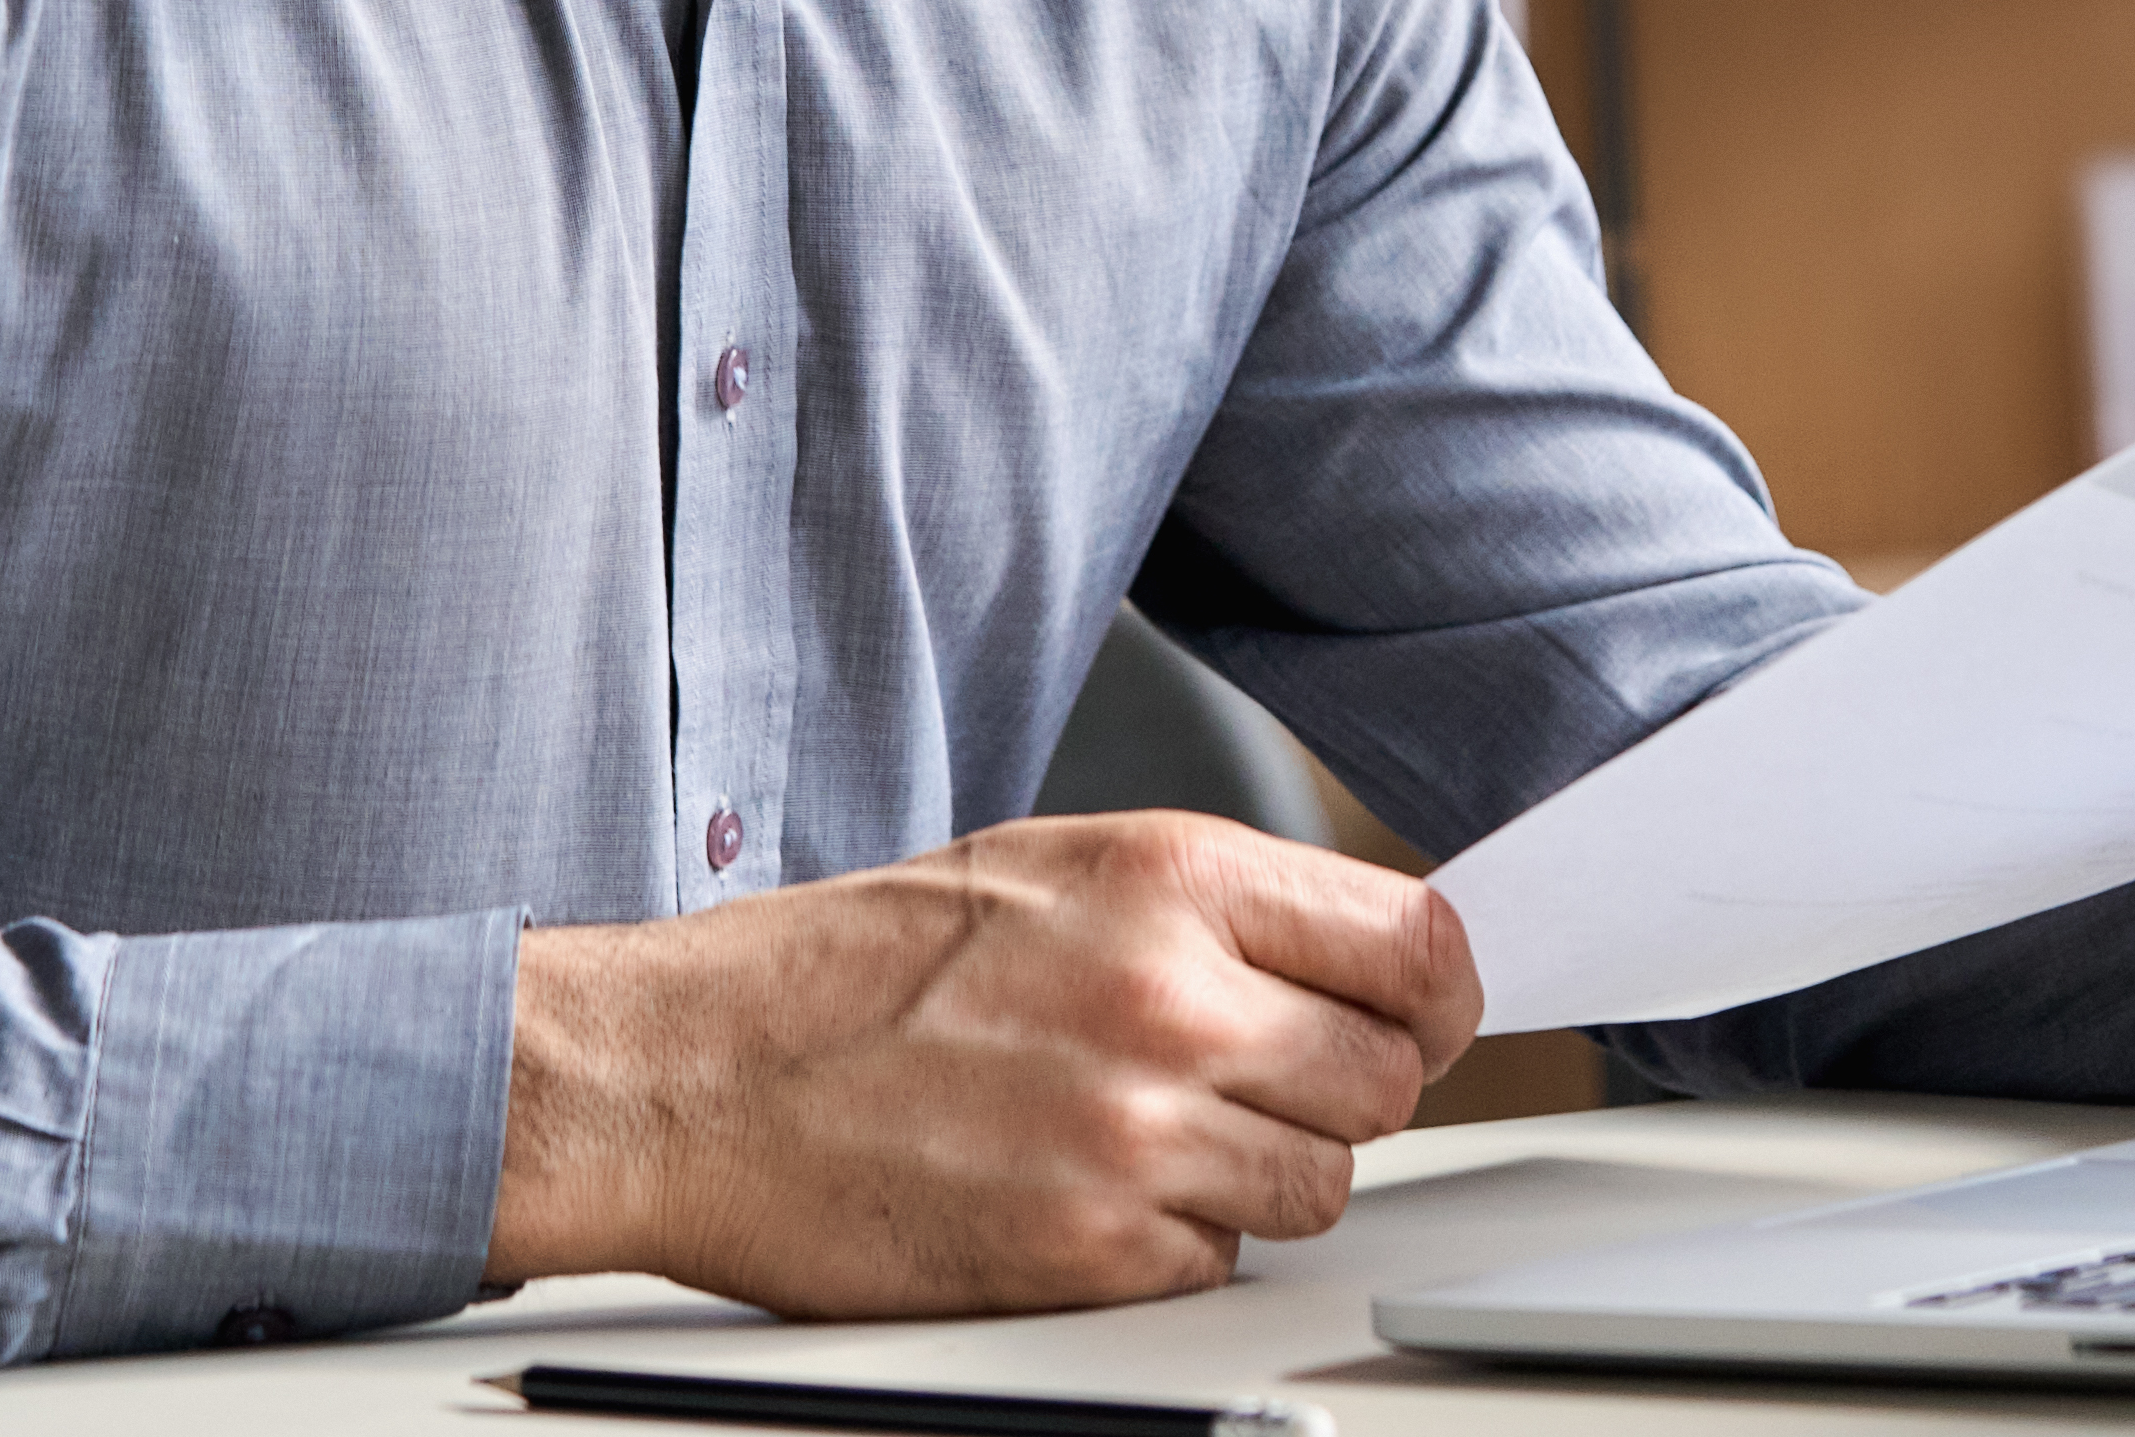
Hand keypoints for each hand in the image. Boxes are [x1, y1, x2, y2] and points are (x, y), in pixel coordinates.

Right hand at [486, 812, 1481, 1314]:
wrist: (694, 1074)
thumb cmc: (855, 968)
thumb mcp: (1055, 868)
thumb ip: (1215, 907)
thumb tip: (1365, 961)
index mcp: (1170, 877)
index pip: (1416, 944)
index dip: (1441, 994)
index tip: (1426, 1014)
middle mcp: (1170, 998)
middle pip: (1387, 1077)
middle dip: (1339, 1090)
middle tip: (1249, 1083)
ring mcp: (1134, 1133)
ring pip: (1318, 1185)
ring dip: (1256, 1175)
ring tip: (1140, 1133)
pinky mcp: (1089, 1254)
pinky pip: (1218, 1266)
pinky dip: (1170, 1246)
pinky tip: (1078, 1193)